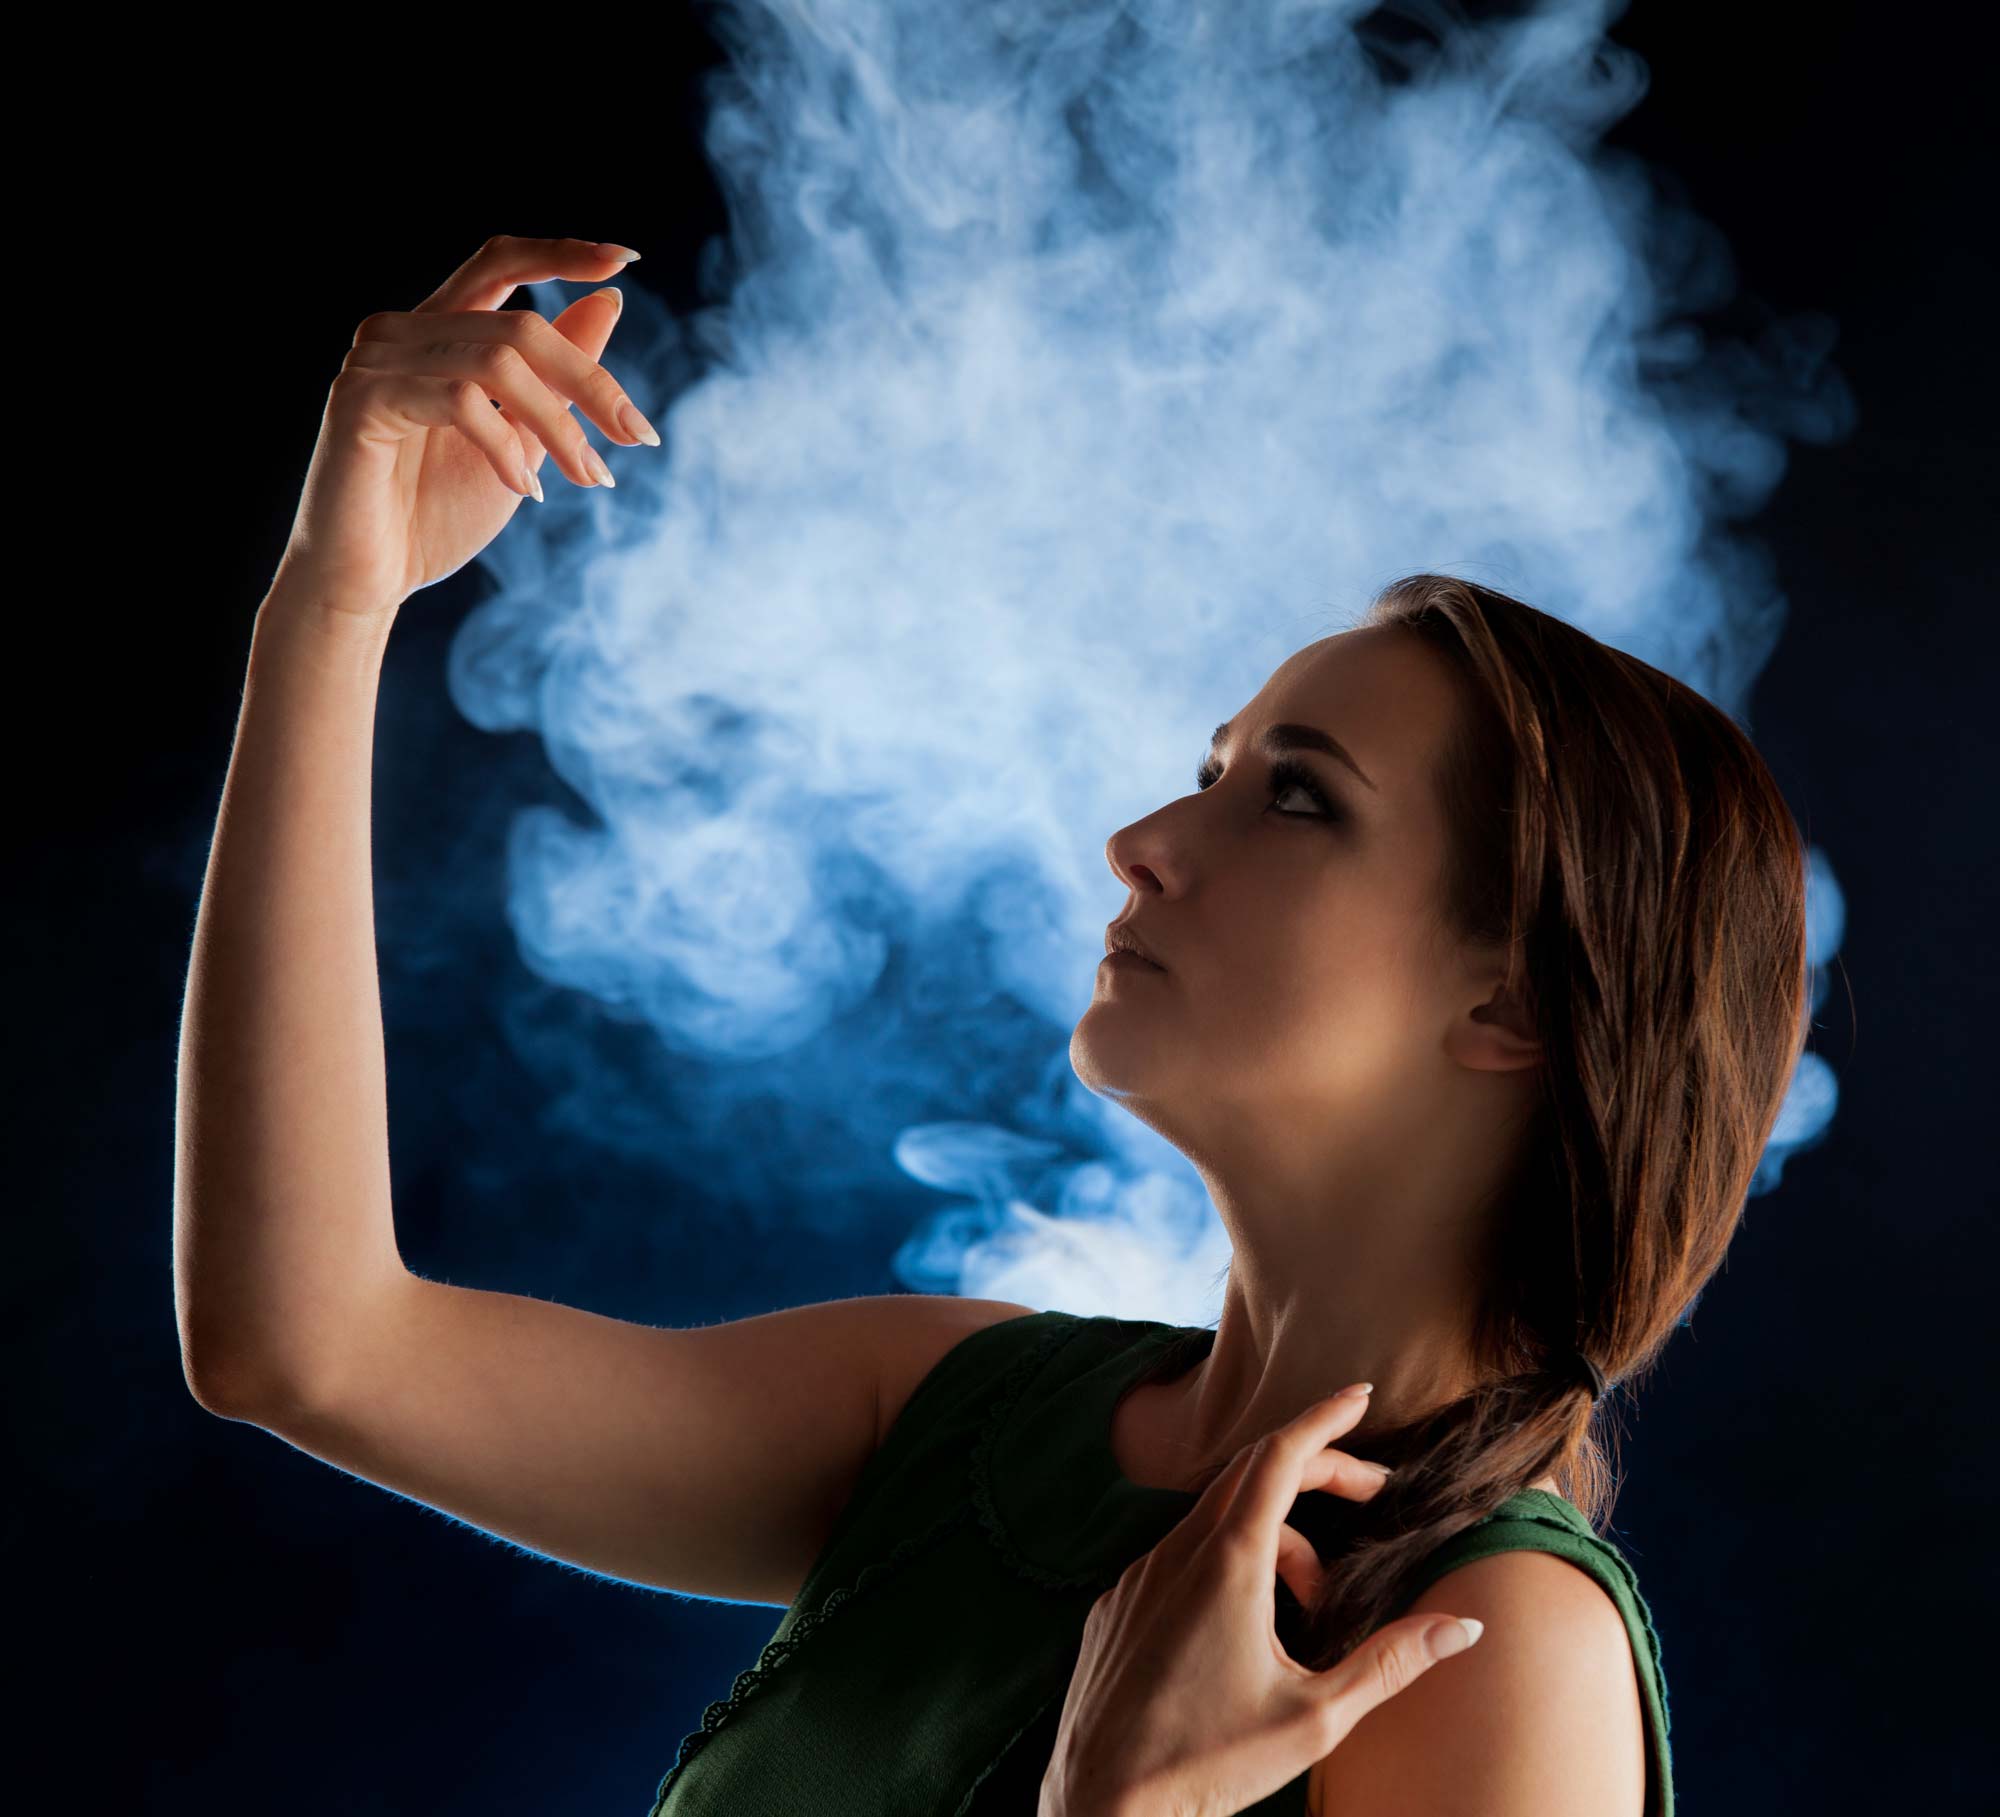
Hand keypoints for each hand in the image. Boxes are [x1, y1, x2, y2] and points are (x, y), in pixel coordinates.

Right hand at [266, 233, 659, 621]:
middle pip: (520, 325)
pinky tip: (524, 492)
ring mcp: (376, 360)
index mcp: (438, 330)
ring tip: (591, 478)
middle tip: (640, 436)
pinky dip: (506, 448)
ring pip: (498, 362)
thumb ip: (558, 377)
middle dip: (592, 381)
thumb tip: (611, 303)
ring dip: (560, 425)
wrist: (372, 580)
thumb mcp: (523, 439)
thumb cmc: (437, 514)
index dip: (561, 253)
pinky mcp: (361, 399)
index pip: (500, 262)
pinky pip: (459, 401)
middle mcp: (401, 330)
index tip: (626, 259)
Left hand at [1038, 1385, 1483, 1816]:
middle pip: (1253, 1474)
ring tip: (1317, 1600)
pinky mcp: (1117, 1604)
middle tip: (1371, 1494)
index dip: (1325, 1419)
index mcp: (1228, 1562)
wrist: (1104, 1806)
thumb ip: (1392, 1661)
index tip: (1360, 1394)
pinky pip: (1180, 1554)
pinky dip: (1228, 1561)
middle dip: (1317, 1470)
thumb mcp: (1318, 1717)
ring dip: (1277, 1535)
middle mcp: (1176, 1551)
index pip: (1281, 1456)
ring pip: (1217, 1518)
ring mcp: (1139, 1574)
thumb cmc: (1209, 1765)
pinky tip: (1252, 1622)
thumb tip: (1463, 1627)